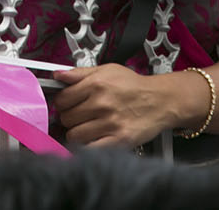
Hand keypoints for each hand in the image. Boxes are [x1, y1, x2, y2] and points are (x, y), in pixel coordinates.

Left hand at [51, 65, 171, 147]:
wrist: (161, 100)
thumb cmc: (134, 86)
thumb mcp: (107, 70)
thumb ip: (79, 73)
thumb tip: (57, 75)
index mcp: (97, 84)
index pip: (62, 99)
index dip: (62, 102)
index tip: (67, 104)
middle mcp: (102, 103)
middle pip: (66, 118)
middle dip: (70, 117)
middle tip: (81, 115)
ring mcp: (110, 123)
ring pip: (74, 135)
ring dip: (78, 133)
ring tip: (88, 126)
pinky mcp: (118, 140)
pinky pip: (89, 148)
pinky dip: (88, 146)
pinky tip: (93, 138)